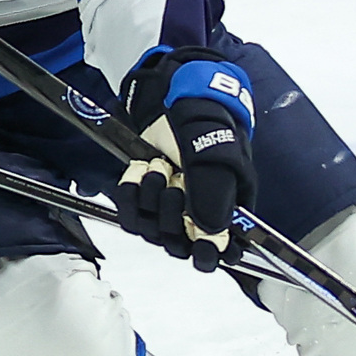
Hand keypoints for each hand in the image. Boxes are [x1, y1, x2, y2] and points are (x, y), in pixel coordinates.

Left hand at [114, 49, 257, 270]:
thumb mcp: (216, 158)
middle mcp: (197, 215)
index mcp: (226, 210)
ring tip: (160, 167)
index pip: (221, 252)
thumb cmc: (204, 125)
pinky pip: (129, 216)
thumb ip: (215, 198)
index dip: (207, 253)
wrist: (171, 101)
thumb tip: (211, 237)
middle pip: (179, 244)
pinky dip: (130, 192)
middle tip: (177, 181)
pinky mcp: (142, 199)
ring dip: (151, 196)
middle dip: (172, 212)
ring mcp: (168, 209)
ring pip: (152, 231)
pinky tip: (140, 170)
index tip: (199, 244)